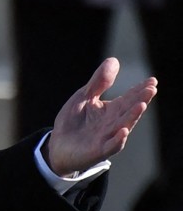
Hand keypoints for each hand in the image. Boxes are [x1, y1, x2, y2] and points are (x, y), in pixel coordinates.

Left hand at [46, 57, 156, 176]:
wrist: (58, 145)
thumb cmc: (73, 121)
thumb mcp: (84, 96)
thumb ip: (99, 82)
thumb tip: (114, 60)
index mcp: (111, 110)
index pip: (129, 98)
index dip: (140, 90)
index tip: (152, 81)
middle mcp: (114, 124)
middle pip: (129, 110)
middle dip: (140, 100)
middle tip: (151, 89)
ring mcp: (107, 137)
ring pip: (123, 126)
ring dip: (132, 116)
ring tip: (141, 105)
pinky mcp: (98, 150)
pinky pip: (111, 146)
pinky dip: (118, 139)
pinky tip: (123, 130)